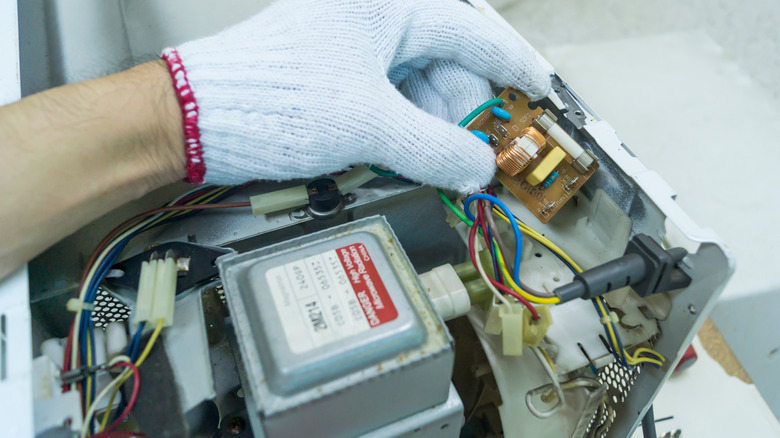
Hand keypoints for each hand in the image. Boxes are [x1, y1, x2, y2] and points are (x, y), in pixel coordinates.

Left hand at [167, 0, 550, 192]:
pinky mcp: (336, 75)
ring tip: (432, 166)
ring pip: (418, 88)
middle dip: (464, 116)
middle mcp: (374, 18)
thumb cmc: (272, 98)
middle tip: (475, 160)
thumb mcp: (371, 126)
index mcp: (388, 6)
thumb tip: (479, 168)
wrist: (197, 117)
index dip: (514, 66)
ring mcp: (353, 47)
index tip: (541, 92)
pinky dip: (403, 131)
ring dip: (431, 130)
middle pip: (447, 66)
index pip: (474, 32)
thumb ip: (438, 148)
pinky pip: (389, 100)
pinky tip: (401, 157)